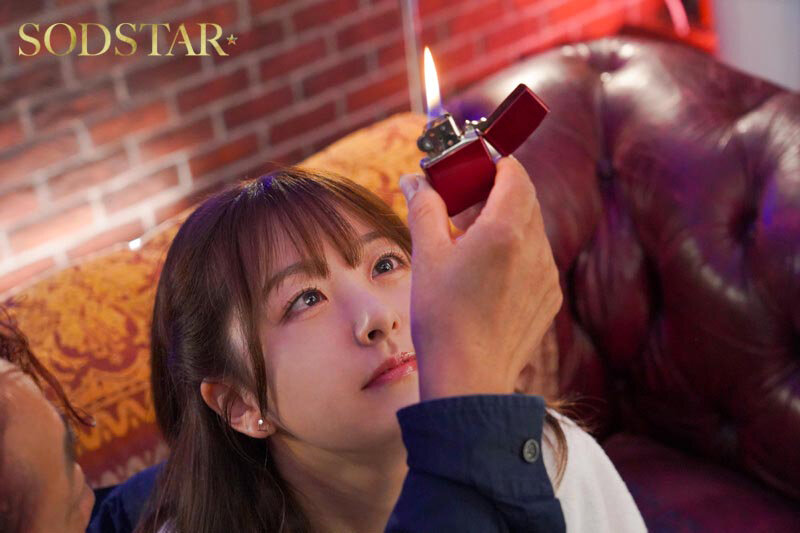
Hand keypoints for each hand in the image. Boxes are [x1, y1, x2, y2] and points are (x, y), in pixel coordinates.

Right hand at [398, 157, 562, 400]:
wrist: (469, 378)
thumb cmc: (443, 317)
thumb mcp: (427, 255)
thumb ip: (424, 208)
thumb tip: (415, 180)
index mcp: (506, 230)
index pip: (514, 173)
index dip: (493, 164)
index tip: (470, 167)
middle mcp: (535, 248)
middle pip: (524, 199)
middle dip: (495, 191)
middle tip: (463, 201)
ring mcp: (547, 275)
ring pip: (531, 230)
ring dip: (505, 223)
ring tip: (471, 241)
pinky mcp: (549, 298)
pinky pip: (536, 260)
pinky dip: (516, 253)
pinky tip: (488, 273)